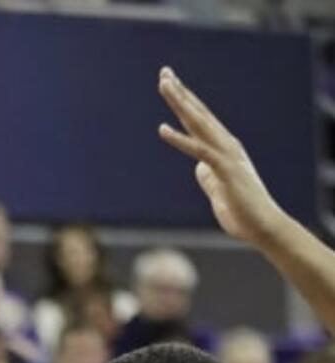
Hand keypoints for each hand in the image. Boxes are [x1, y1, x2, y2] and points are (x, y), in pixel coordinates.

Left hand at [157, 66, 285, 248]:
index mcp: (223, 149)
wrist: (262, 226)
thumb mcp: (218, 192)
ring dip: (180, 103)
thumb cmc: (242, 212)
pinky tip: (162, 129)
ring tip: (164, 85)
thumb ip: (209, 178)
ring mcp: (225, 155)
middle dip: (181, 92)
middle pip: (198, 114)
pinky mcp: (224, 169)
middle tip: (164, 72)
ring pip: (199, 123)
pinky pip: (198, 150)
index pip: (200, 121)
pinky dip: (180, 139)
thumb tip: (199, 168)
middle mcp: (225, 145)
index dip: (185, 102)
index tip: (171, 84)